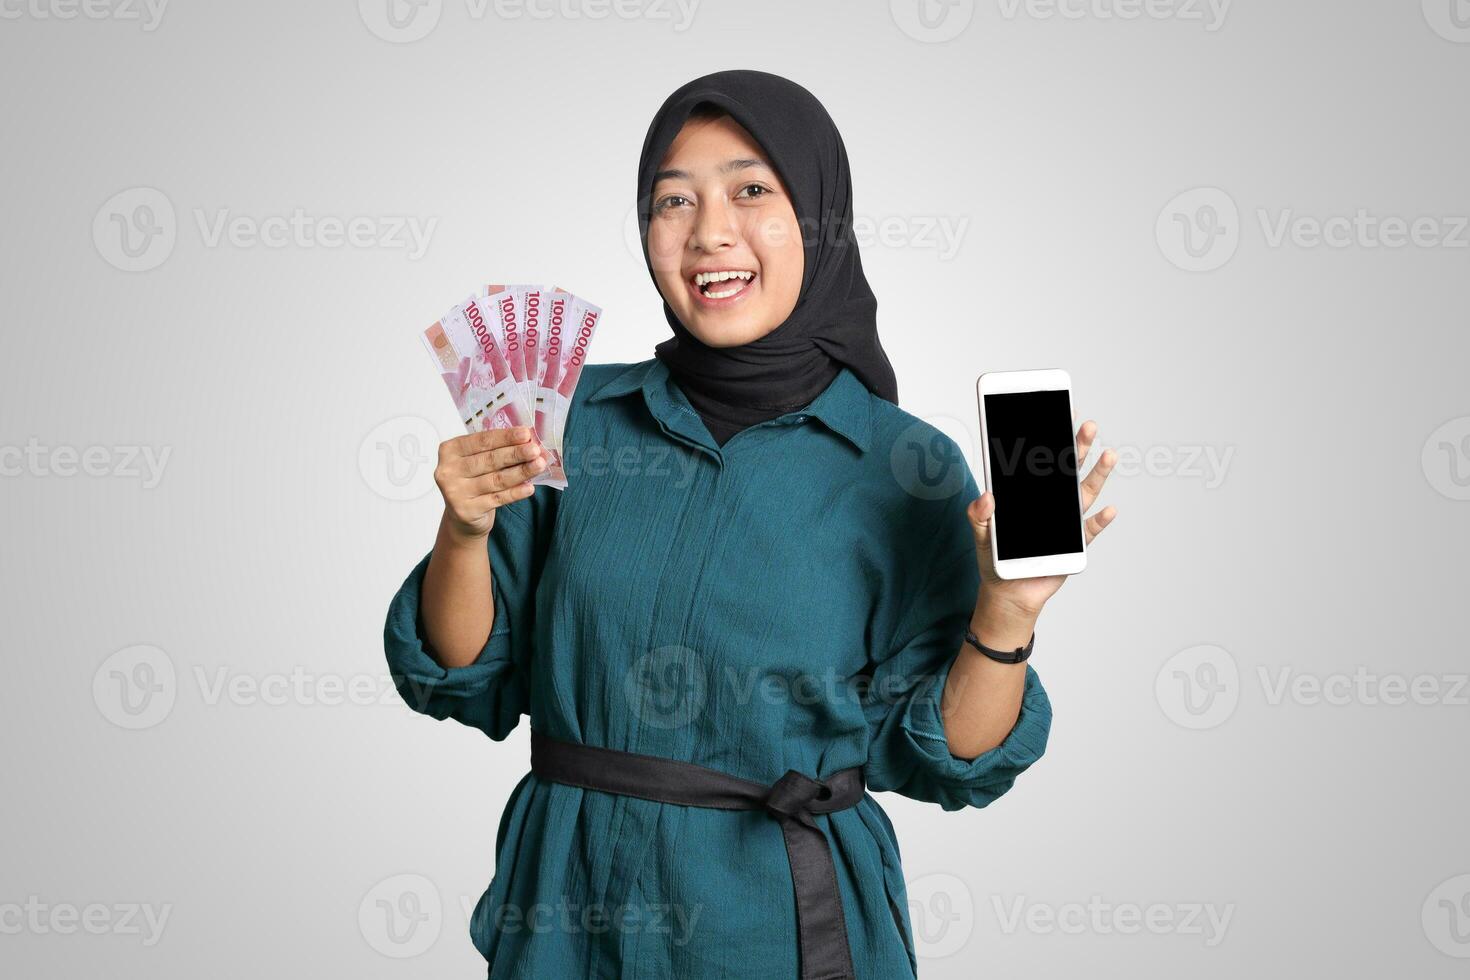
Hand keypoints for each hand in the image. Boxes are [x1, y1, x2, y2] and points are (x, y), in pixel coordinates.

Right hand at [434, 426, 547, 541]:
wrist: (462, 516)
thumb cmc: (473, 480)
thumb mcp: (477, 460)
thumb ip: (495, 449)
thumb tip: (527, 441)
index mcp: (449, 450)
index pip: (481, 441)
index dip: (505, 437)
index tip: (525, 434)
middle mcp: (448, 470)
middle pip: (489, 460)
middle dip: (515, 454)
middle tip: (536, 450)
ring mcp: (455, 492)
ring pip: (495, 480)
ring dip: (521, 472)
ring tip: (539, 465)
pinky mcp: (466, 510)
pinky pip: (497, 499)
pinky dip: (515, 492)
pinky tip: (529, 487)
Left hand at [967, 418, 1116, 616]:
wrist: (1006, 593)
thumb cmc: (993, 559)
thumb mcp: (980, 534)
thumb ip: (979, 515)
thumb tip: (987, 497)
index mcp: (1029, 495)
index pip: (1042, 461)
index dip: (1052, 438)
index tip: (1062, 413)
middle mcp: (1050, 503)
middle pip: (1067, 470)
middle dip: (1077, 447)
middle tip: (1087, 424)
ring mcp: (1063, 523)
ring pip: (1084, 494)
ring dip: (1097, 475)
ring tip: (1108, 454)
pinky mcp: (1072, 546)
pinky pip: (1089, 532)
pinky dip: (1100, 522)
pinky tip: (1108, 510)